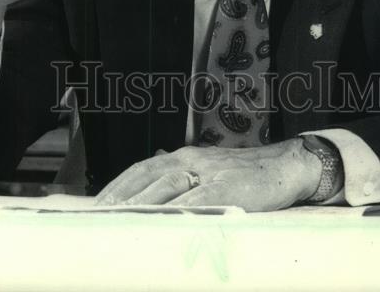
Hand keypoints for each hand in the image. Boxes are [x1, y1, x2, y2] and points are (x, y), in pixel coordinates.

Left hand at [94, 140, 322, 211]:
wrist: (285, 166)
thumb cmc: (245, 176)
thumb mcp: (208, 176)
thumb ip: (183, 186)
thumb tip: (152, 204)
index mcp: (184, 156)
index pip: (141, 169)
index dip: (116, 187)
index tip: (95, 206)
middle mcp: (191, 159)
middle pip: (146, 176)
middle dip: (119, 198)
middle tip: (96, 218)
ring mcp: (208, 172)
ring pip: (165, 186)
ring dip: (139, 204)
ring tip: (117, 221)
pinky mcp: (226, 187)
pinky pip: (196, 200)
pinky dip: (176, 211)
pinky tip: (161, 222)